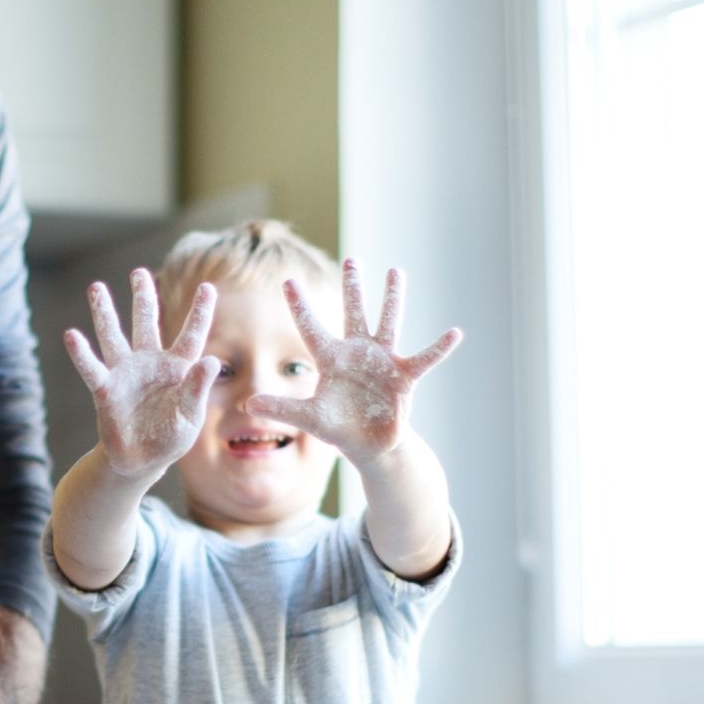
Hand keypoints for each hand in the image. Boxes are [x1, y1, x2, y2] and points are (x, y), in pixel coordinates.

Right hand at [64, 269, 220, 479]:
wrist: (140, 461)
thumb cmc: (170, 438)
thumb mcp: (190, 416)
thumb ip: (198, 389)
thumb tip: (211, 361)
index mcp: (178, 368)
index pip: (192, 335)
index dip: (200, 312)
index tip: (207, 287)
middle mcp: (150, 363)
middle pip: (146, 323)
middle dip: (143, 297)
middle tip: (138, 273)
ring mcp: (125, 373)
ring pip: (114, 336)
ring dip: (105, 312)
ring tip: (96, 287)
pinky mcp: (105, 389)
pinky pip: (92, 368)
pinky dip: (82, 354)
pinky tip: (72, 335)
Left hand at [245, 259, 460, 463]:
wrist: (371, 446)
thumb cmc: (339, 428)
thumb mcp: (309, 417)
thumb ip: (282, 408)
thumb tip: (247, 405)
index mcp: (331, 360)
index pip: (311, 327)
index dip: (300, 306)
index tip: (287, 281)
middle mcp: (357, 352)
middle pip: (354, 313)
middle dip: (353, 287)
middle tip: (352, 258)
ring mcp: (383, 361)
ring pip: (388, 323)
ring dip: (393, 298)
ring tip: (396, 271)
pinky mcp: (404, 376)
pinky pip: (424, 358)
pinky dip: (440, 348)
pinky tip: (455, 333)